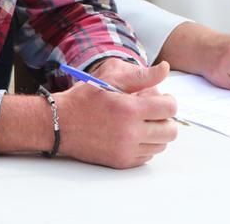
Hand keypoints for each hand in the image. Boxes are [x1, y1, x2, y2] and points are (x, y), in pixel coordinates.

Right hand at [56, 61, 178, 168]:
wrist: (59, 125)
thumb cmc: (84, 99)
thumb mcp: (111, 80)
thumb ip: (142, 76)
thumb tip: (165, 68)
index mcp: (130, 109)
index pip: (169, 108)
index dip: (169, 101)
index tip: (162, 100)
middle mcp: (130, 132)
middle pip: (170, 131)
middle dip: (166, 120)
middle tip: (155, 113)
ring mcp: (126, 150)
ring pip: (161, 146)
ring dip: (157, 134)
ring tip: (144, 124)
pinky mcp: (121, 162)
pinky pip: (147, 157)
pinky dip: (145, 146)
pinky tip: (133, 135)